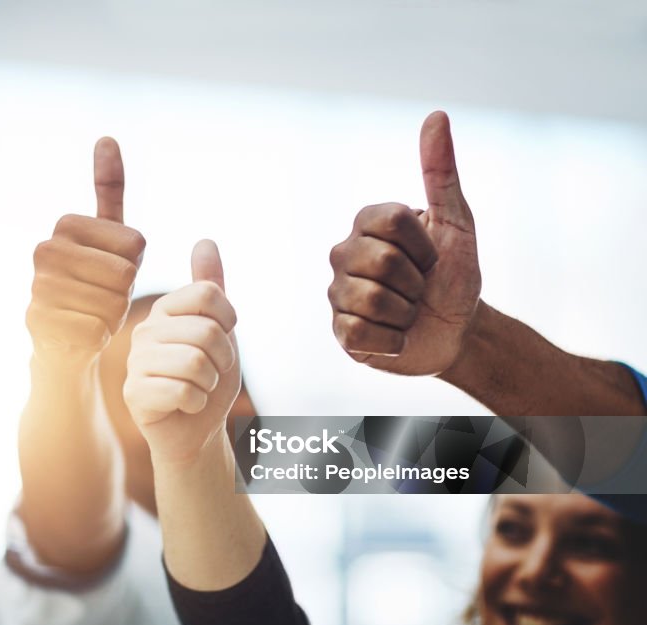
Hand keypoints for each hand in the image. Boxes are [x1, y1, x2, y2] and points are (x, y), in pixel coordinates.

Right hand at [25, 137, 145, 369]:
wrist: (63, 340)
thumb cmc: (94, 285)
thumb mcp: (108, 238)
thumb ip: (108, 191)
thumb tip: (107, 136)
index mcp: (66, 225)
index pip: (135, 244)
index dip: (134, 265)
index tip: (111, 272)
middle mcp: (45, 250)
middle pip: (125, 274)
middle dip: (124, 292)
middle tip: (103, 298)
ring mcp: (38, 287)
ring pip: (112, 303)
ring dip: (112, 316)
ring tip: (91, 314)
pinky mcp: (38, 324)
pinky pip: (97, 330)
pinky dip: (99, 337)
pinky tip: (82, 335)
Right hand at [124, 240, 239, 463]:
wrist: (196, 430)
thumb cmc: (207, 378)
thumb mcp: (219, 329)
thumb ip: (210, 287)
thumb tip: (205, 241)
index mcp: (165, 309)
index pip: (209, 295)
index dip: (229, 322)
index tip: (223, 340)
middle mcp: (145, 330)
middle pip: (207, 331)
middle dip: (222, 360)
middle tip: (210, 374)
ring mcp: (136, 361)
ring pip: (196, 362)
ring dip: (209, 384)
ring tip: (197, 388)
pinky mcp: (134, 393)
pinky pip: (183, 391)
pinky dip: (196, 403)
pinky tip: (184, 406)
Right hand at [328, 110, 480, 375]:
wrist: (456, 331)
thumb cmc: (455, 274)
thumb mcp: (456, 222)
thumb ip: (441, 171)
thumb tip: (436, 115)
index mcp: (366, 224)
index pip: (392, 222)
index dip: (424, 246)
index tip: (432, 256)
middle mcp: (343, 254)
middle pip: (383, 262)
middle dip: (417, 281)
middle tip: (421, 288)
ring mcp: (337, 294)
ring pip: (371, 301)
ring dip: (406, 313)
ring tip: (408, 312)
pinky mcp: (340, 332)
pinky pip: (360, 333)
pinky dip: (391, 341)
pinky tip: (396, 336)